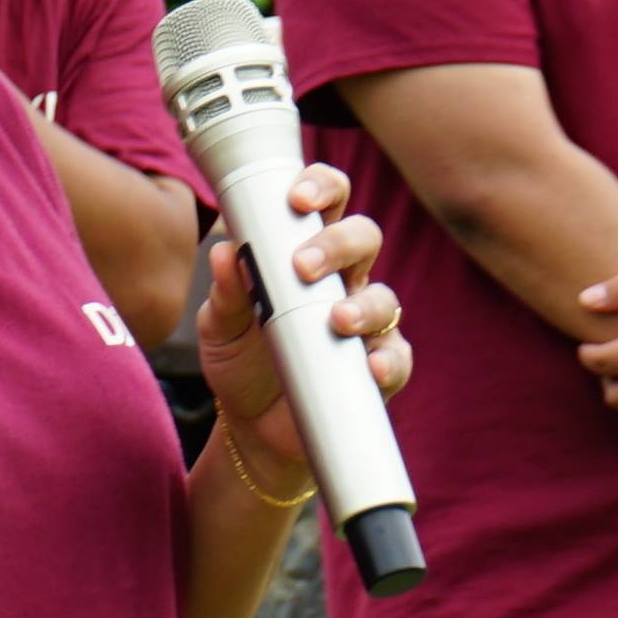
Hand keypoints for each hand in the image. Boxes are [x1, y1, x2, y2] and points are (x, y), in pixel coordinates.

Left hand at [202, 162, 409, 498]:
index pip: (326, 204)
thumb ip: (225, 291)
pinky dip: (388, 360)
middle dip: (339, 242)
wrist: (252, 430)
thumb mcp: (220, 327)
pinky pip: (396, 357)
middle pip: (363, 237)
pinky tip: (371, 367)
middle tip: (304, 265)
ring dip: (364, 304)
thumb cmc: (240, 361)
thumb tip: (224, 252)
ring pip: (384, 297)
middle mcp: (341, 282)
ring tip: (335, 319)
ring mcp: (363, 326)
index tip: (297, 199)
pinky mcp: (375, 371)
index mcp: (304, 254)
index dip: (320, 187)